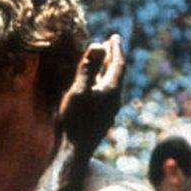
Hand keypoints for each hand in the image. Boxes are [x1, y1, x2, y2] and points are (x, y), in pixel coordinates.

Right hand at [56, 34, 125, 156]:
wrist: (72, 154)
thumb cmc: (73, 122)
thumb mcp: (78, 90)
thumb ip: (88, 68)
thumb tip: (98, 45)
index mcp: (111, 91)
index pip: (118, 64)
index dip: (115, 49)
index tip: (114, 36)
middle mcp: (114, 101)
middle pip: (116, 74)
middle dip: (112, 58)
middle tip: (109, 46)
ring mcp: (109, 113)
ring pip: (111, 86)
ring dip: (107, 72)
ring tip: (101, 62)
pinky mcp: (101, 121)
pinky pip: (105, 96)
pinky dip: (102, 84)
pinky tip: (94, 87)